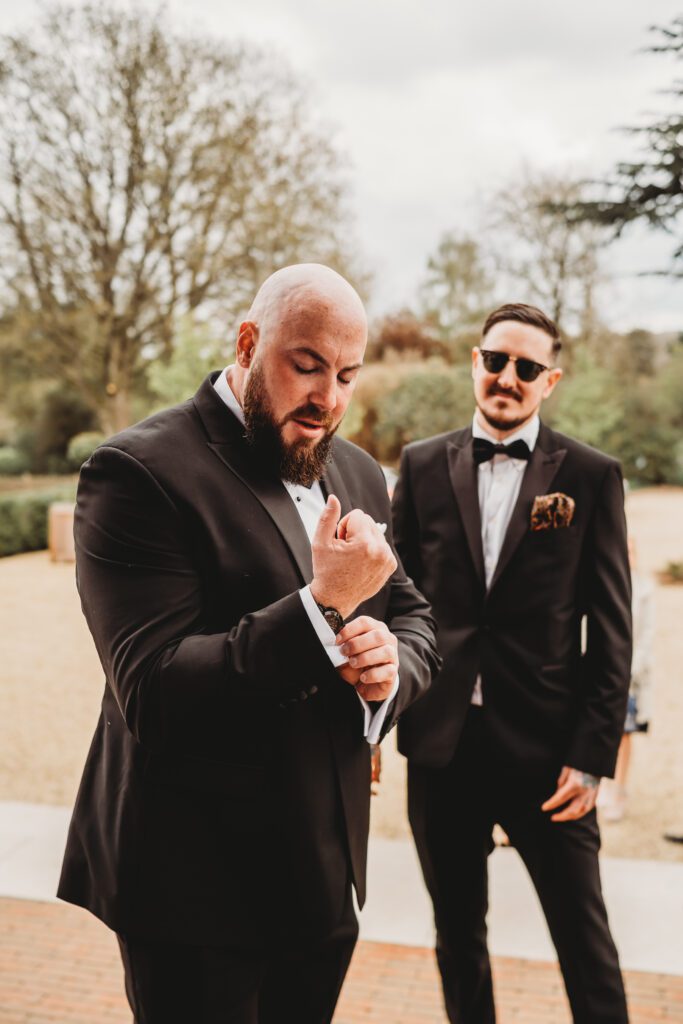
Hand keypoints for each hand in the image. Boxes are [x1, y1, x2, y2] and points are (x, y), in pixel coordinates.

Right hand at [311, 496, 396, 619]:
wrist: (335, 599)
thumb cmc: (326, 571)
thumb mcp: (320, 543)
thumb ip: (328, 517)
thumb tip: (333, 498)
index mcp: (364, 543)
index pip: (358, 514)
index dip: (344, 526)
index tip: (339, 542)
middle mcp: (380, 550)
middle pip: (368, 522)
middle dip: (355, 531)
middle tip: (345, 550)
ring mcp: (387, 559)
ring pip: (375, 532)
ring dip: (364, 540)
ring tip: (352, 558)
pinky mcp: (390, 565)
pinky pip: (381, 545)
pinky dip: (372, 550)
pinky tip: (361, 563)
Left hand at [335, 615, 398, 700]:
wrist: (368, 683)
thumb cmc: (358, 663)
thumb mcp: (349, 653)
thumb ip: (344, 647)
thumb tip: (336, 646)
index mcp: (375, 628)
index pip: (365, 622)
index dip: (350, 629)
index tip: (337, 641)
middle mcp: (387, 639)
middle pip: (377, 635)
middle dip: (357, 644)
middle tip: (344, 652)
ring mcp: (393, 655)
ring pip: (386, 652)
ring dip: (365, 657)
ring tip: (353, 663)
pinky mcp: (393, 671)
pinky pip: (387, 671)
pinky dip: (373, 674)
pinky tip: (363, 677)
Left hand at [541, 765, 600, 821]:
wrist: (598, 758)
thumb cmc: (581, 761)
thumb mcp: (568, 767)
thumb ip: (562, 780)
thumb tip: (558, 791)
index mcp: (575, 783)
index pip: (561, 797)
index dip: (552, 803)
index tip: (544, 808)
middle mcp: (584, 792)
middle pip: (572, 810)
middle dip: (561, 816)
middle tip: (553, 817)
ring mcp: (592, 794)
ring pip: (581, 812)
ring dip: (570, 816)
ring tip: (561, 817)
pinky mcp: (597, 794)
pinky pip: (587, 808)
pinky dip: (579, 812)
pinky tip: (573, 813)